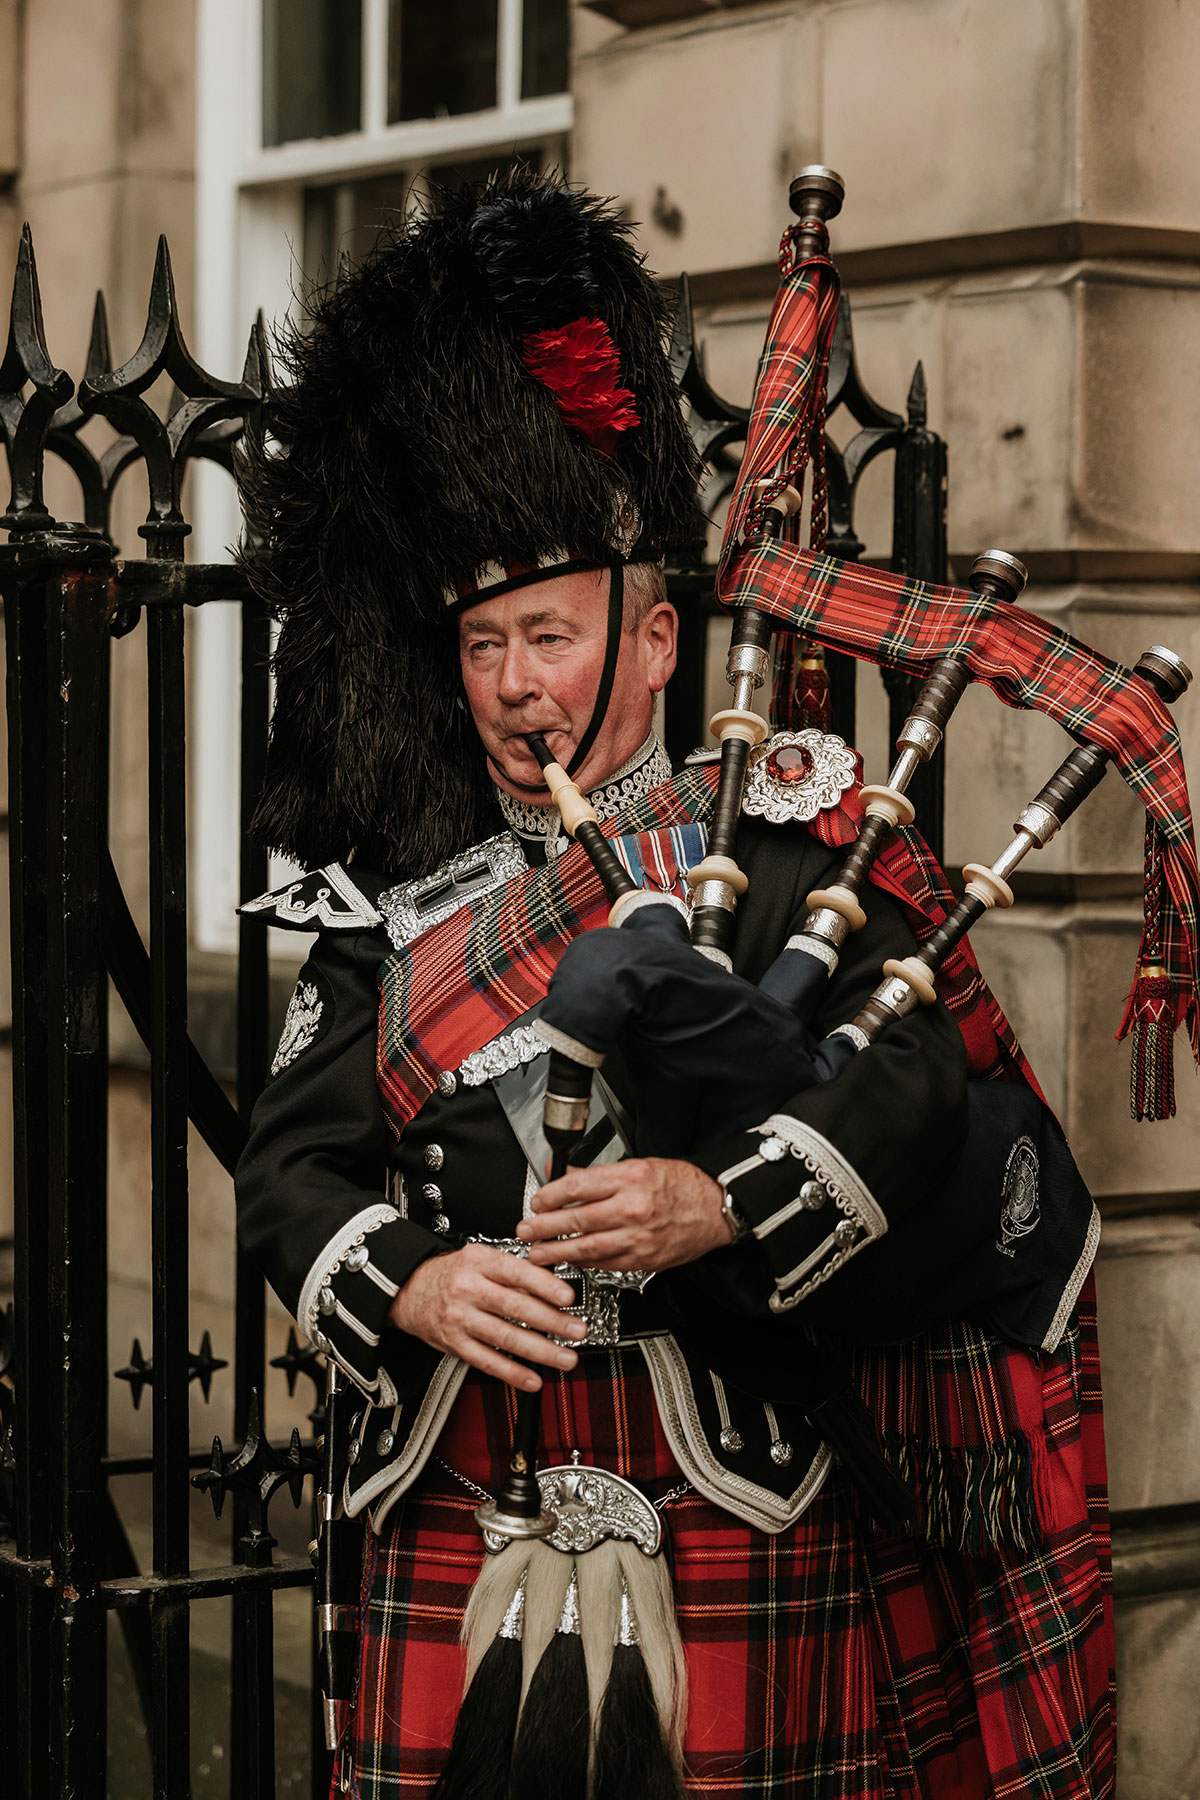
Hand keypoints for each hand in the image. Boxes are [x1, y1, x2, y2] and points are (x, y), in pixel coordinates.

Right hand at [388, 1243, 585, 1391]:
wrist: (408, 1289)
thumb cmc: (451, 1273)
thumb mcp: (479, 1258)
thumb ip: (513, 1271)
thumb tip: (552, 1286)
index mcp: (479, 1262)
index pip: (516, 1272)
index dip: (544, 1285)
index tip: (568, 1297)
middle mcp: (468, 1289)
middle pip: (515, 1307)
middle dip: (552, 1321)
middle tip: (578, 1330)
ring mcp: (460, 1318)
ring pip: (505, 1338)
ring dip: (540, 1351)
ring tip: (566, 1358)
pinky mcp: (454, 1343)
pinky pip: (486, 1361)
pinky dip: (512, 1373)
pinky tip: (533, 1379)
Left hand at [516, 1158, 729, 1272]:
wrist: (716, 1207)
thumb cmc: (681, 1184)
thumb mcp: (639, 1165)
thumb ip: (599, 1175)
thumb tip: (563, 1176)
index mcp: (630, 1178)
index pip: (578, 1187)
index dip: (550, 1196)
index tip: (536, 1202)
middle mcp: (633, 1208)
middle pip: (577, 1219)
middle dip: (545, 1227)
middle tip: (525, 1231)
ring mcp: (638, 1237)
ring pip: (587, 1247)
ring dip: (557, 1251)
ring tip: (537, 1253)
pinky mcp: (644, 1259)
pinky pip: (605, 1263)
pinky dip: (584, 1262)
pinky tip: (570, 1260)